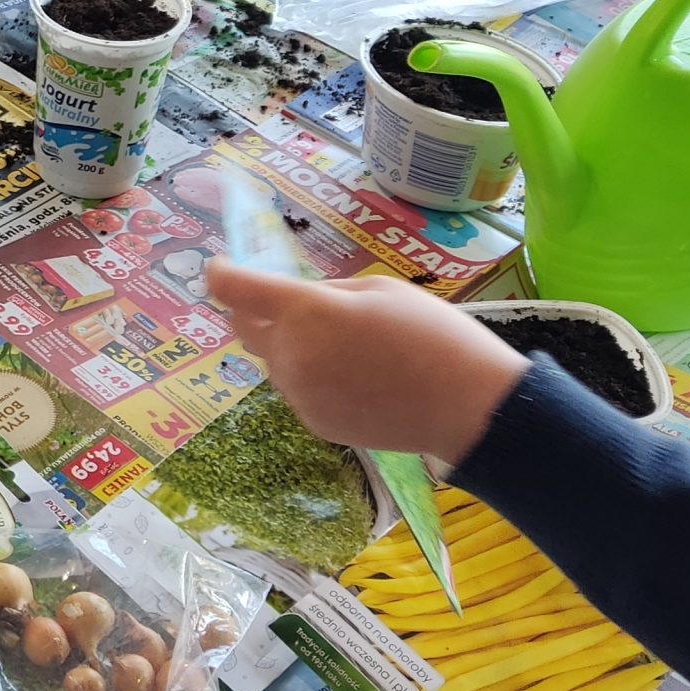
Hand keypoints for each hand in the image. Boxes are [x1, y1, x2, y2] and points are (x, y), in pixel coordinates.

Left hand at [207, 263, 526, 461]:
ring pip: (274, 361)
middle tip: (294, 305)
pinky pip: (298, 390)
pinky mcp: (315, 423)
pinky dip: (312, 377)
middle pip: (246, 329)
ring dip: (290, 347)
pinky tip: (357, 378)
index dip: (221, 274)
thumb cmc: (431, 334)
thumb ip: (326, 293)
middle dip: (257, 312)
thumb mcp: (379, 290)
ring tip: (347, 346)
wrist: (467, 405)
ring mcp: (300, 394)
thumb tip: (298, 301)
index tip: (225, 267)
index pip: (233, 290)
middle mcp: (290, 355)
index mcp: (303, 311)